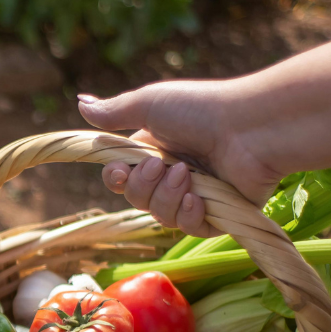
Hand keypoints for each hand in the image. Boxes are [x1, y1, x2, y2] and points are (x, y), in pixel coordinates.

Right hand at [78, 79, 284, 236]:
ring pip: (161, 216)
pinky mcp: (218, 215)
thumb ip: (115, 112)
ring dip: (168, 197)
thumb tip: (80, 103)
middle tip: (162, 166)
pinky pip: (190, 229)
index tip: (118, 172)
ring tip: (188, 175)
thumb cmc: (201, 109)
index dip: (116, 179)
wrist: (250, 128)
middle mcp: (173, 174)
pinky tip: (198, 200)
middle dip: (143, 187)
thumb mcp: (151, 104)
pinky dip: (189, 215)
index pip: (122, 177)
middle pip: (137, 200)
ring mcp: (196, 196)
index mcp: (156, 150)